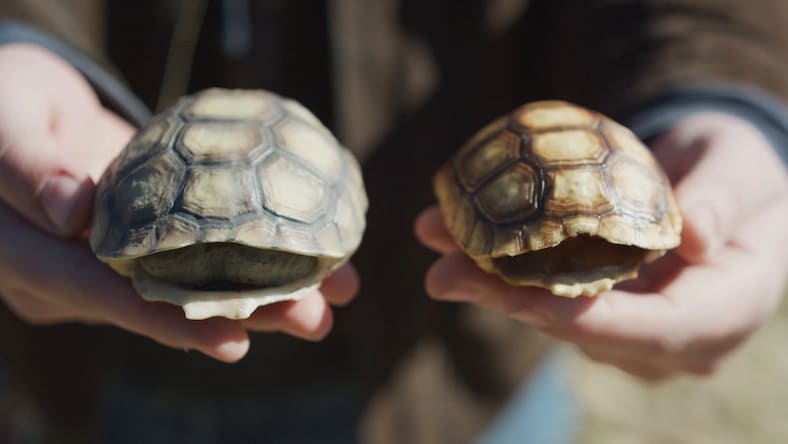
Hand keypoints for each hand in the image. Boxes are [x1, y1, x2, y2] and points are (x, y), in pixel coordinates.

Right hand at [0, 44, 358, 362]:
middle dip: (243, 311)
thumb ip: (28, 170)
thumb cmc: (2, 106)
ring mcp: (122, 255)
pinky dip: (254, 248)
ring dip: (265, 287)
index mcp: (34, 261)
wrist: (23, 100)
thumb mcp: (4, 127)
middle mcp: (82, 272)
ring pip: (196, 280)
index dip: (168, 322)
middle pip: (167, 301)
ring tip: (331, 295)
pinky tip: (310, 252)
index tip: (233, 340)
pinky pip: (205, 246)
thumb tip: (72, 214)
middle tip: (312, 318)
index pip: (106, 298)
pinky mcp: (154, 231)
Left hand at [416, 112, 787, 380]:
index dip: (584, 319)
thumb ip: (723, 200)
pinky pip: (550, 294)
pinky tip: (454, 236)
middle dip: (510, 301)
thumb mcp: (741, 170)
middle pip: (586, 330)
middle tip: (443, 273)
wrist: (724, 187)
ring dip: (491, 282)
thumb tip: (691, 237)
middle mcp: (674, 337)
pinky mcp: (603, 307)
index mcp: (724, 311)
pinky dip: (503, 267)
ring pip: (556, 316)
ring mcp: (633, 328)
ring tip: (437, 237)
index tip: (519, 298)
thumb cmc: (741, 174)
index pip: (655, 332)